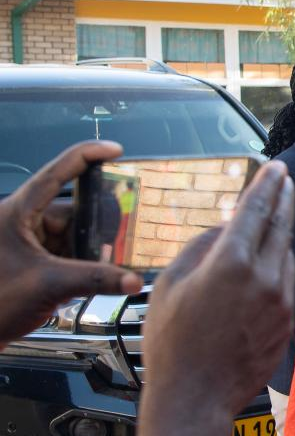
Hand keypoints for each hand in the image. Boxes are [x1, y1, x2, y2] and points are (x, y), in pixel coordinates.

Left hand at [0, 141, 141, 345]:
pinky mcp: (30, 264)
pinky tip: (98, 276)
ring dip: (93, 249)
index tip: (116, 150)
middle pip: (72, 211)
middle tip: (126, 231)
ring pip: (71, 236)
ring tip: (114, 261)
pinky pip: (65, 255)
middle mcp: (22, 223)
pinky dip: (83, 264)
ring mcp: (26, 244)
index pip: (57, 173)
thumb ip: (96, 279)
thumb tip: (136, 280)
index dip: (87, 157)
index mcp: (18, 213)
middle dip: (100, 223)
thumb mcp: (50, 285)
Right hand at [142, 161, 294, 416]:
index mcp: (232, 263)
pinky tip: (268, 264)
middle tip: (284, 180)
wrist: (195, 397)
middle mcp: (264, 278)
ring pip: (285, 255)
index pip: (257, 210)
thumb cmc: (172, 341)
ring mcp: (281, 301)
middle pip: (281, 226)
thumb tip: (230, 227)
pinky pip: (286, 283)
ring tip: (269, 223)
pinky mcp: (287, 322)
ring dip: (278, 236)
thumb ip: (204, 246)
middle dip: (283, 198)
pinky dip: (278, 267)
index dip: (268, 184)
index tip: (277, 168)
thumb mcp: (172, 283)